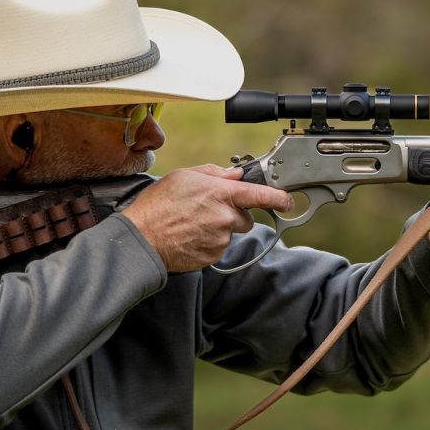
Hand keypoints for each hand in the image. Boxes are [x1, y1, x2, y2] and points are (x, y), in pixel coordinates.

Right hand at [120, 165, 293, 272]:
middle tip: (208, 210)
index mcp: (221, 194)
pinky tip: (191, 236)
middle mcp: (225, 217)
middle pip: (246, 218)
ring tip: (193, 223)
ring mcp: (220, 238)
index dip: (278, 198)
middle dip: (234, 214)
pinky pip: (219, 247)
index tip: (287, 200)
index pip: (261, 195)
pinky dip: (210, 242)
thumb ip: (214, 173)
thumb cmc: (158, 205)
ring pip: (231, 232)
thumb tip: (234, 174)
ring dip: (220, 228)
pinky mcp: (214, 255)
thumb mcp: (184, 176)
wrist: (142, 239)